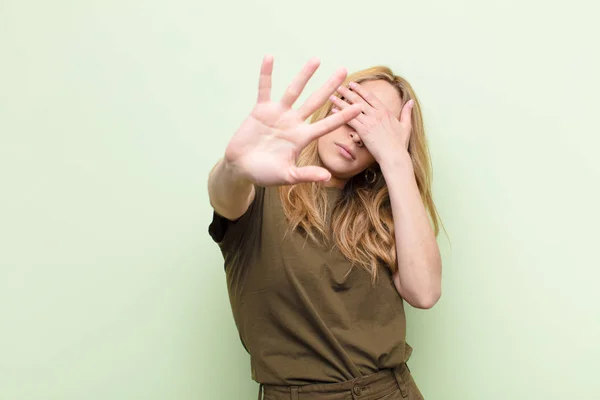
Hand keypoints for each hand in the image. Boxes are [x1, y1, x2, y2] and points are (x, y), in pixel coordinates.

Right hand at [224, 56, 361, 186]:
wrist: (241, 168)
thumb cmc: (264, 174)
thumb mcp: (287, 176)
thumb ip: (306, 175)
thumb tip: (327, 177)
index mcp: (302, 138)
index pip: (327, 125)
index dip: (343, 116)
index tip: (359, 107)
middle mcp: (293, 122)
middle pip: (315, 101)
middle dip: (330, 87)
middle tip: (344, 71)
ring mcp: (278, 114)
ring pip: (294, 90)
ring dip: (305, 75)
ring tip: (317, 59)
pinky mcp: (261, 110)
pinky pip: (264, 88)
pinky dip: (266, 74)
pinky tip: (269, 57)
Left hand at [330, 81, 413, 162]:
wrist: (394, 156)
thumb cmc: (400, 144)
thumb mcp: (406, 126)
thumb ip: (406, 112)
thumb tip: (410, 101)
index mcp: (385, 111)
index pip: (370, 97)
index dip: (360, 89)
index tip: (352, 84)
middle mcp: (376, 114)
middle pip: (359, 100)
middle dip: (347, 92)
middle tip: (338, 86)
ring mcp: (369, 122)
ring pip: (352, 109)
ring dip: (341, 102)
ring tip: (331, 96)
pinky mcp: (363, 131)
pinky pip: (350, 120)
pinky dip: (340, 115)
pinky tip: (333, 111)